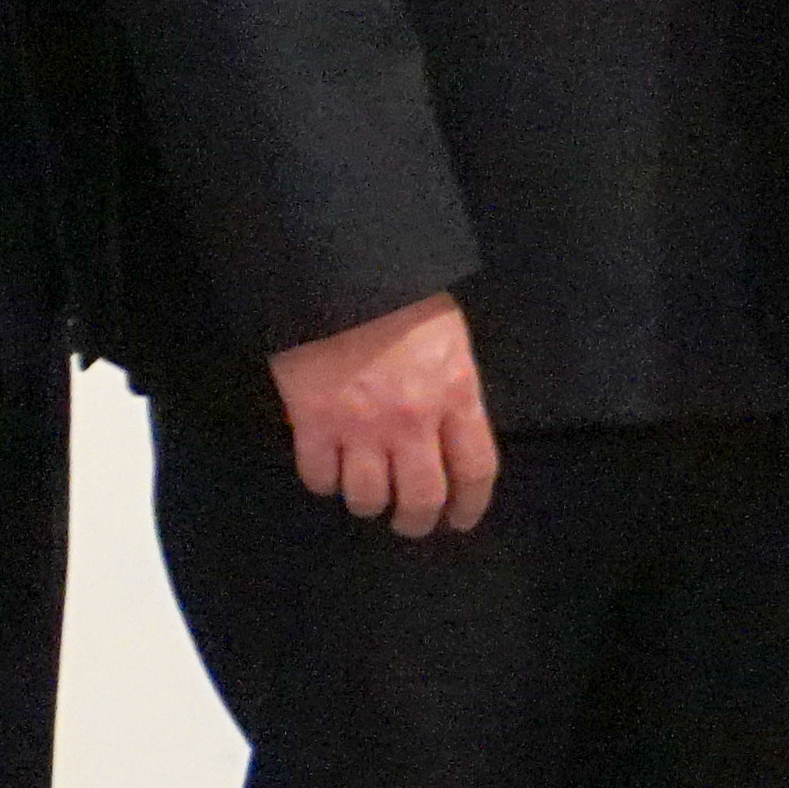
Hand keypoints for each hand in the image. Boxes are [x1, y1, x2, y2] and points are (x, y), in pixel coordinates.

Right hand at [269, 294, 500, 536]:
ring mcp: (360, 425)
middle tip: (409, 522)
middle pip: (421, 499)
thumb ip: (453, 385)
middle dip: (417, 521)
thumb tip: (450, 428)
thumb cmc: (400, 290)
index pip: (476, 469)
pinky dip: (324, 482)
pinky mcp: (312, 422)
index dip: (470, 504)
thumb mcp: (448, 335)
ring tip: (367, 495)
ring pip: (367, 498)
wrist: (337, 265)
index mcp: (456, 392)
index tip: (460, 519)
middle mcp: (413, 420)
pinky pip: (319, 477)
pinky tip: (327, 470)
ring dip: (368, 503)